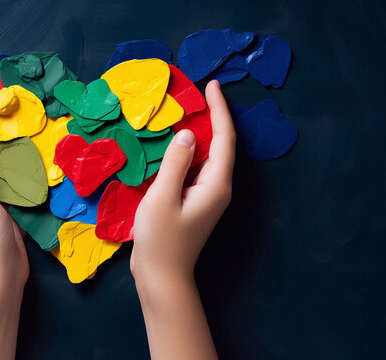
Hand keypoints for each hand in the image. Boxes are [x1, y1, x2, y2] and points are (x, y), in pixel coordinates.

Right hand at [131, 80, 234, 282]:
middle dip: (211, 116)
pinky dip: (187, 150)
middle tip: (195, 93)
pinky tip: (173, 143)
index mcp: (216, 184)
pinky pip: (195, 167)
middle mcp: (217, 187)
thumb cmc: (161, 240)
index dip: (220, 109)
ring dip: (199, 133)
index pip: (224, 138)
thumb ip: (176, 162)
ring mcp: (207, 195)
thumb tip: (187, 133)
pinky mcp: (194, 201)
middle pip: (220, 144)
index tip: (212, 85)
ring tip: (185, 111)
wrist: (161, 276)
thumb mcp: (163, 197)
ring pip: (207, 155)